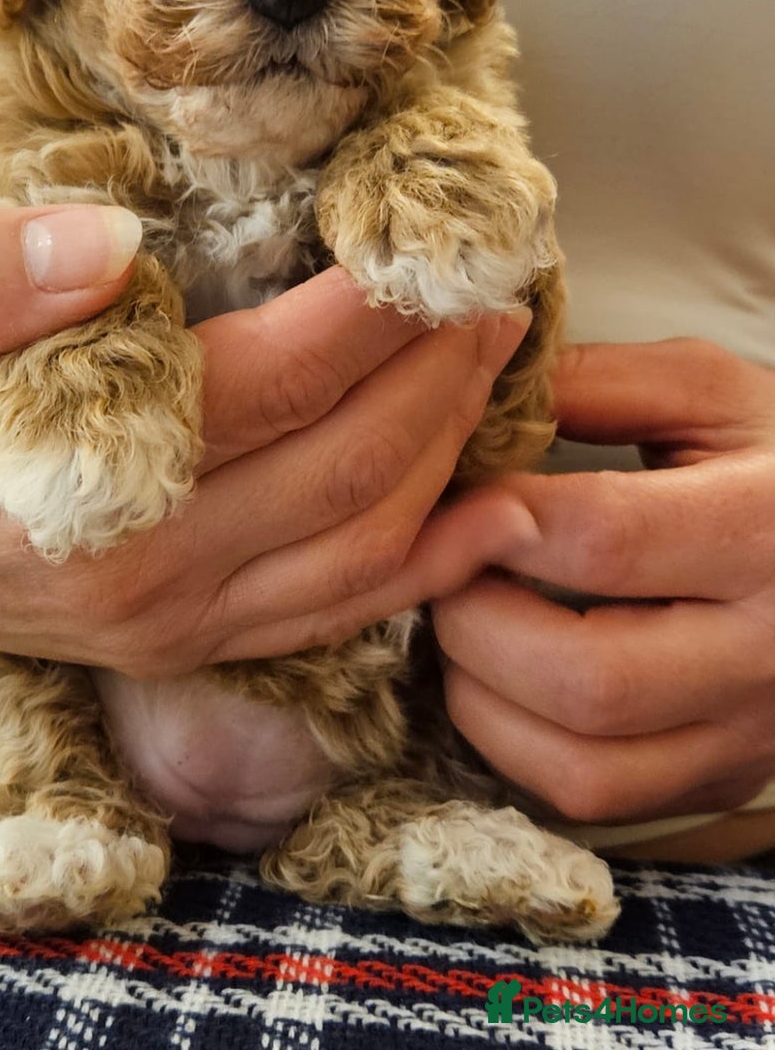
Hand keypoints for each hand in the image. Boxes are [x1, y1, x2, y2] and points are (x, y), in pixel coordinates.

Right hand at [0, 204, 529, 686]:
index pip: (276, 379)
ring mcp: (175, 619)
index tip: (438, 235)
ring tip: (496, 355)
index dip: (375, 307)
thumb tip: (102, 238)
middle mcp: (151, 570)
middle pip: (352, 461)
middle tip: (499, 276)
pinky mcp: (184, 639)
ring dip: (453, 447)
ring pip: (368, 542)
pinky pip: (338, 613)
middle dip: (443, 365)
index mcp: (84, 478)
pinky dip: (429, 563)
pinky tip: (486, 516)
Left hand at [412, 338, 774, 823]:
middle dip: (474, 621)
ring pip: (581, 766)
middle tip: (441, 569)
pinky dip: (514, 745)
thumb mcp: (706, 390)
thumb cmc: (773, 457)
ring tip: (463, 620)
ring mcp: (747, 732)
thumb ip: (592, 384)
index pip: (603, 539)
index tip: (444, 498)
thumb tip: (468, 401)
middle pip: (585, 680)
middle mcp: (768, 650)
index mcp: (766, 527)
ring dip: (480, 696)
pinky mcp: (721, 779)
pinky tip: (500, 677)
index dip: (493, 522)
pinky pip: (594, 799)